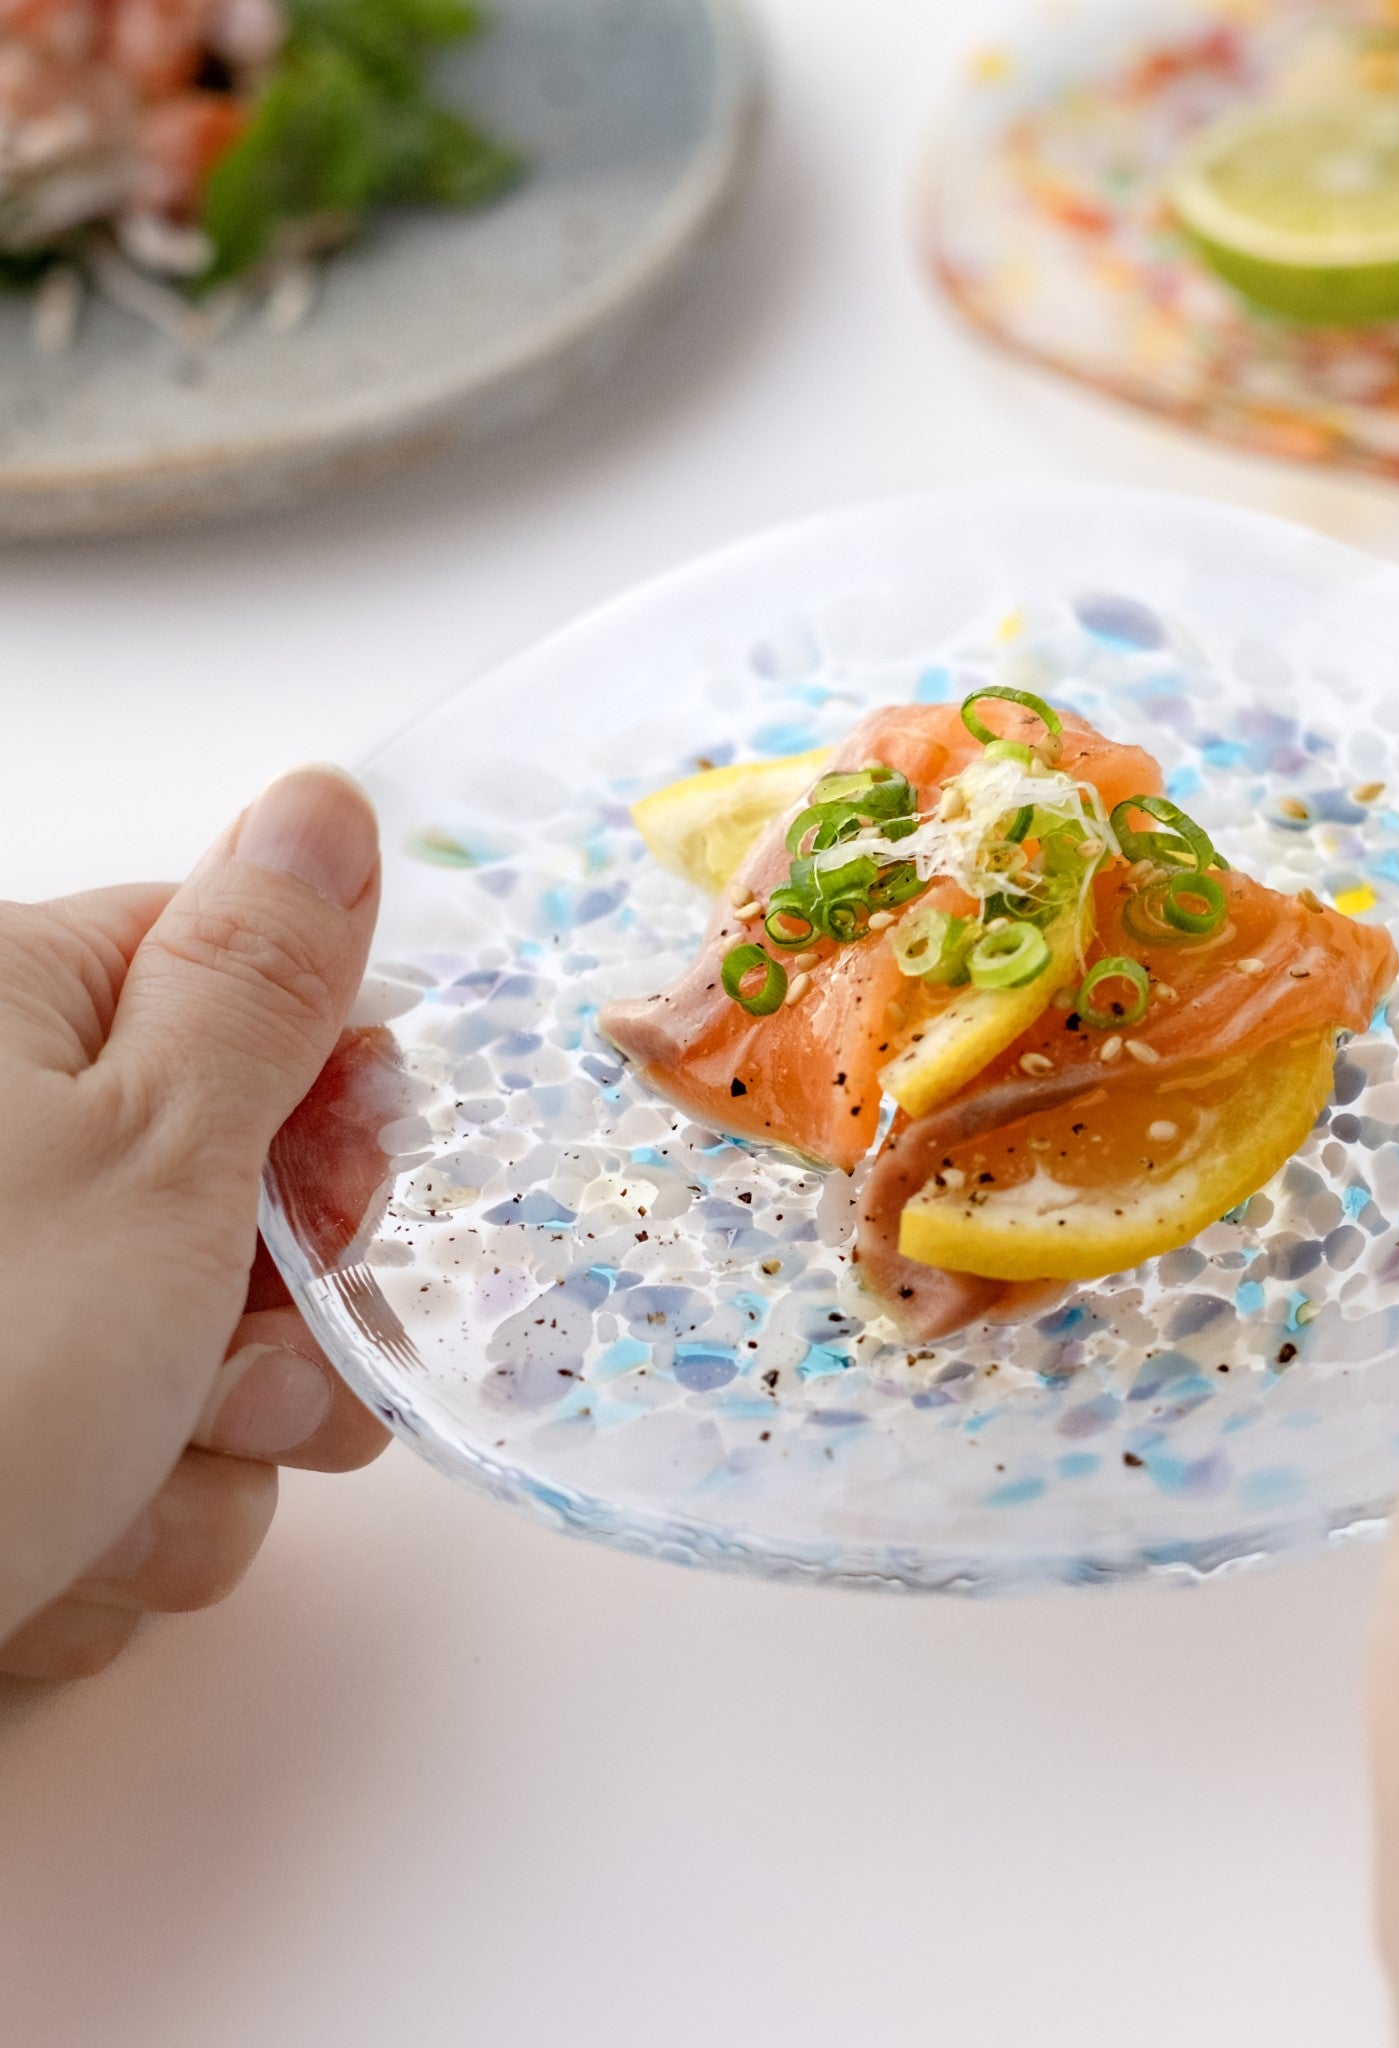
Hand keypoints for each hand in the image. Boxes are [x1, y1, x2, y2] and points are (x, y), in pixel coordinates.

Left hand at [0, 768, 390, 1681]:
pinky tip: (43, 1568)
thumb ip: (263, 980)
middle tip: (227, 1383)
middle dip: (275, 1325)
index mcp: (5, 1015)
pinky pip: (120, 1464)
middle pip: (234, 1190)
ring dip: (201, 1459)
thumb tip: (325, 800)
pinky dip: (114, 1532)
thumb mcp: (151, 1157)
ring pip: (193, 1355)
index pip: (246, 989)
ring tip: (107, 1503)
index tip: (342, 1206)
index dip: (330, 1109)